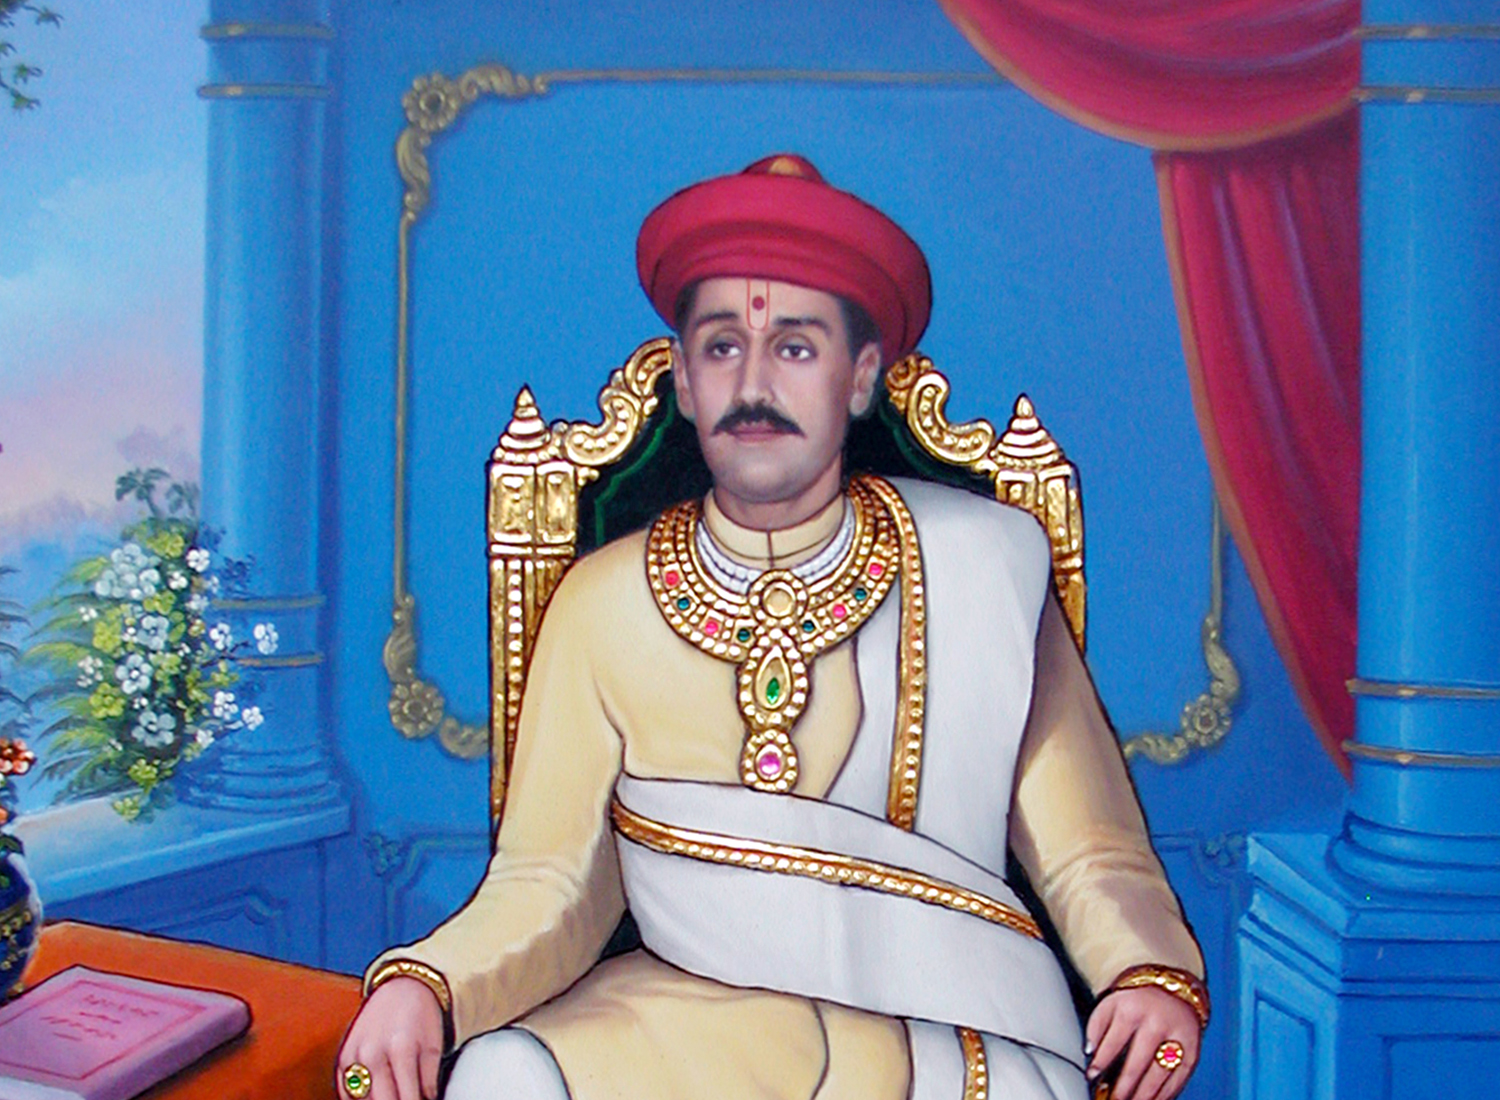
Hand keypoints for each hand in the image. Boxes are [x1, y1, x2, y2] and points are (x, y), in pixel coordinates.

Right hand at [336, 977, 444, 1099]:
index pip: (406, 1099)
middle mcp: (373, 1054)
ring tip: (391, 1094)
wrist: (402, 986)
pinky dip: (357, 1099)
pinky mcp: (343, 1057)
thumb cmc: (421, 1015)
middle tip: (406, 1098)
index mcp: (401, 1050)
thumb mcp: (434, 1046)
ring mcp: (355, 1056)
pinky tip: (373, 1096)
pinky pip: (345, 1091)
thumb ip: (429, 1081)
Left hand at [1085, 986, 1199, 1099]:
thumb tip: (1089, 1053)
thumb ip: (1096, 1025)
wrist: (1172, 987)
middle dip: (1124, 1087)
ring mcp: (1177, 1038)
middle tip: (1114, 1099)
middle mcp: (1157, 1023)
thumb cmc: (1137, 1000)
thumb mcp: (1112, 1003)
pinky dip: (1166, 1093)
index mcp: (1133, 1010)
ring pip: (1160, 1074)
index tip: (1092, 1076)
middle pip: (1138, 1063)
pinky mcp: (1192, 1050)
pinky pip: (1179, 1077)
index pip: (1114, 1042)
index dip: (1101, 1062)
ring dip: (1144, 1095)